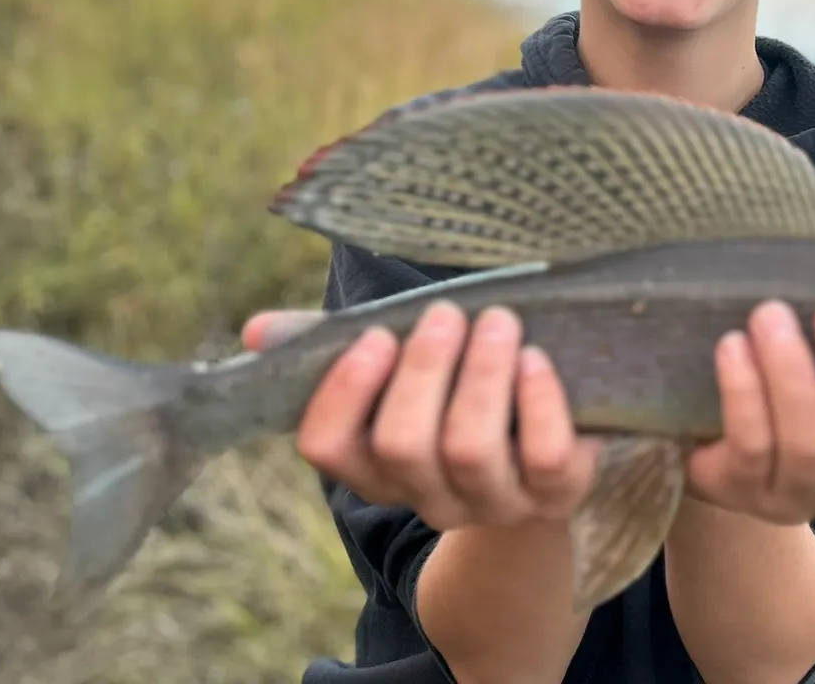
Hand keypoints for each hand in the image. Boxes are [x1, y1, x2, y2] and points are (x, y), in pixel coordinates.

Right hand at [242, 303, 600, 531]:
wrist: (546, 453)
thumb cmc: (457, 390)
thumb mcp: (402, 368)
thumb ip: (332, 345)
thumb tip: (257, 330)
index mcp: (376, 465)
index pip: (327, 447)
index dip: (344, 391)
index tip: (374, 335)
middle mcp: (428, 496)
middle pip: (402, 444)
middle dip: (424, 368)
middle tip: (446, 312)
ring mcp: (493, 502)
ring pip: (469, 450)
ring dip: (480, 374)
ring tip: (498, 320)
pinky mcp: (558, 495)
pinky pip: (547, 460)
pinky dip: (539, 403)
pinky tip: (537, 359)